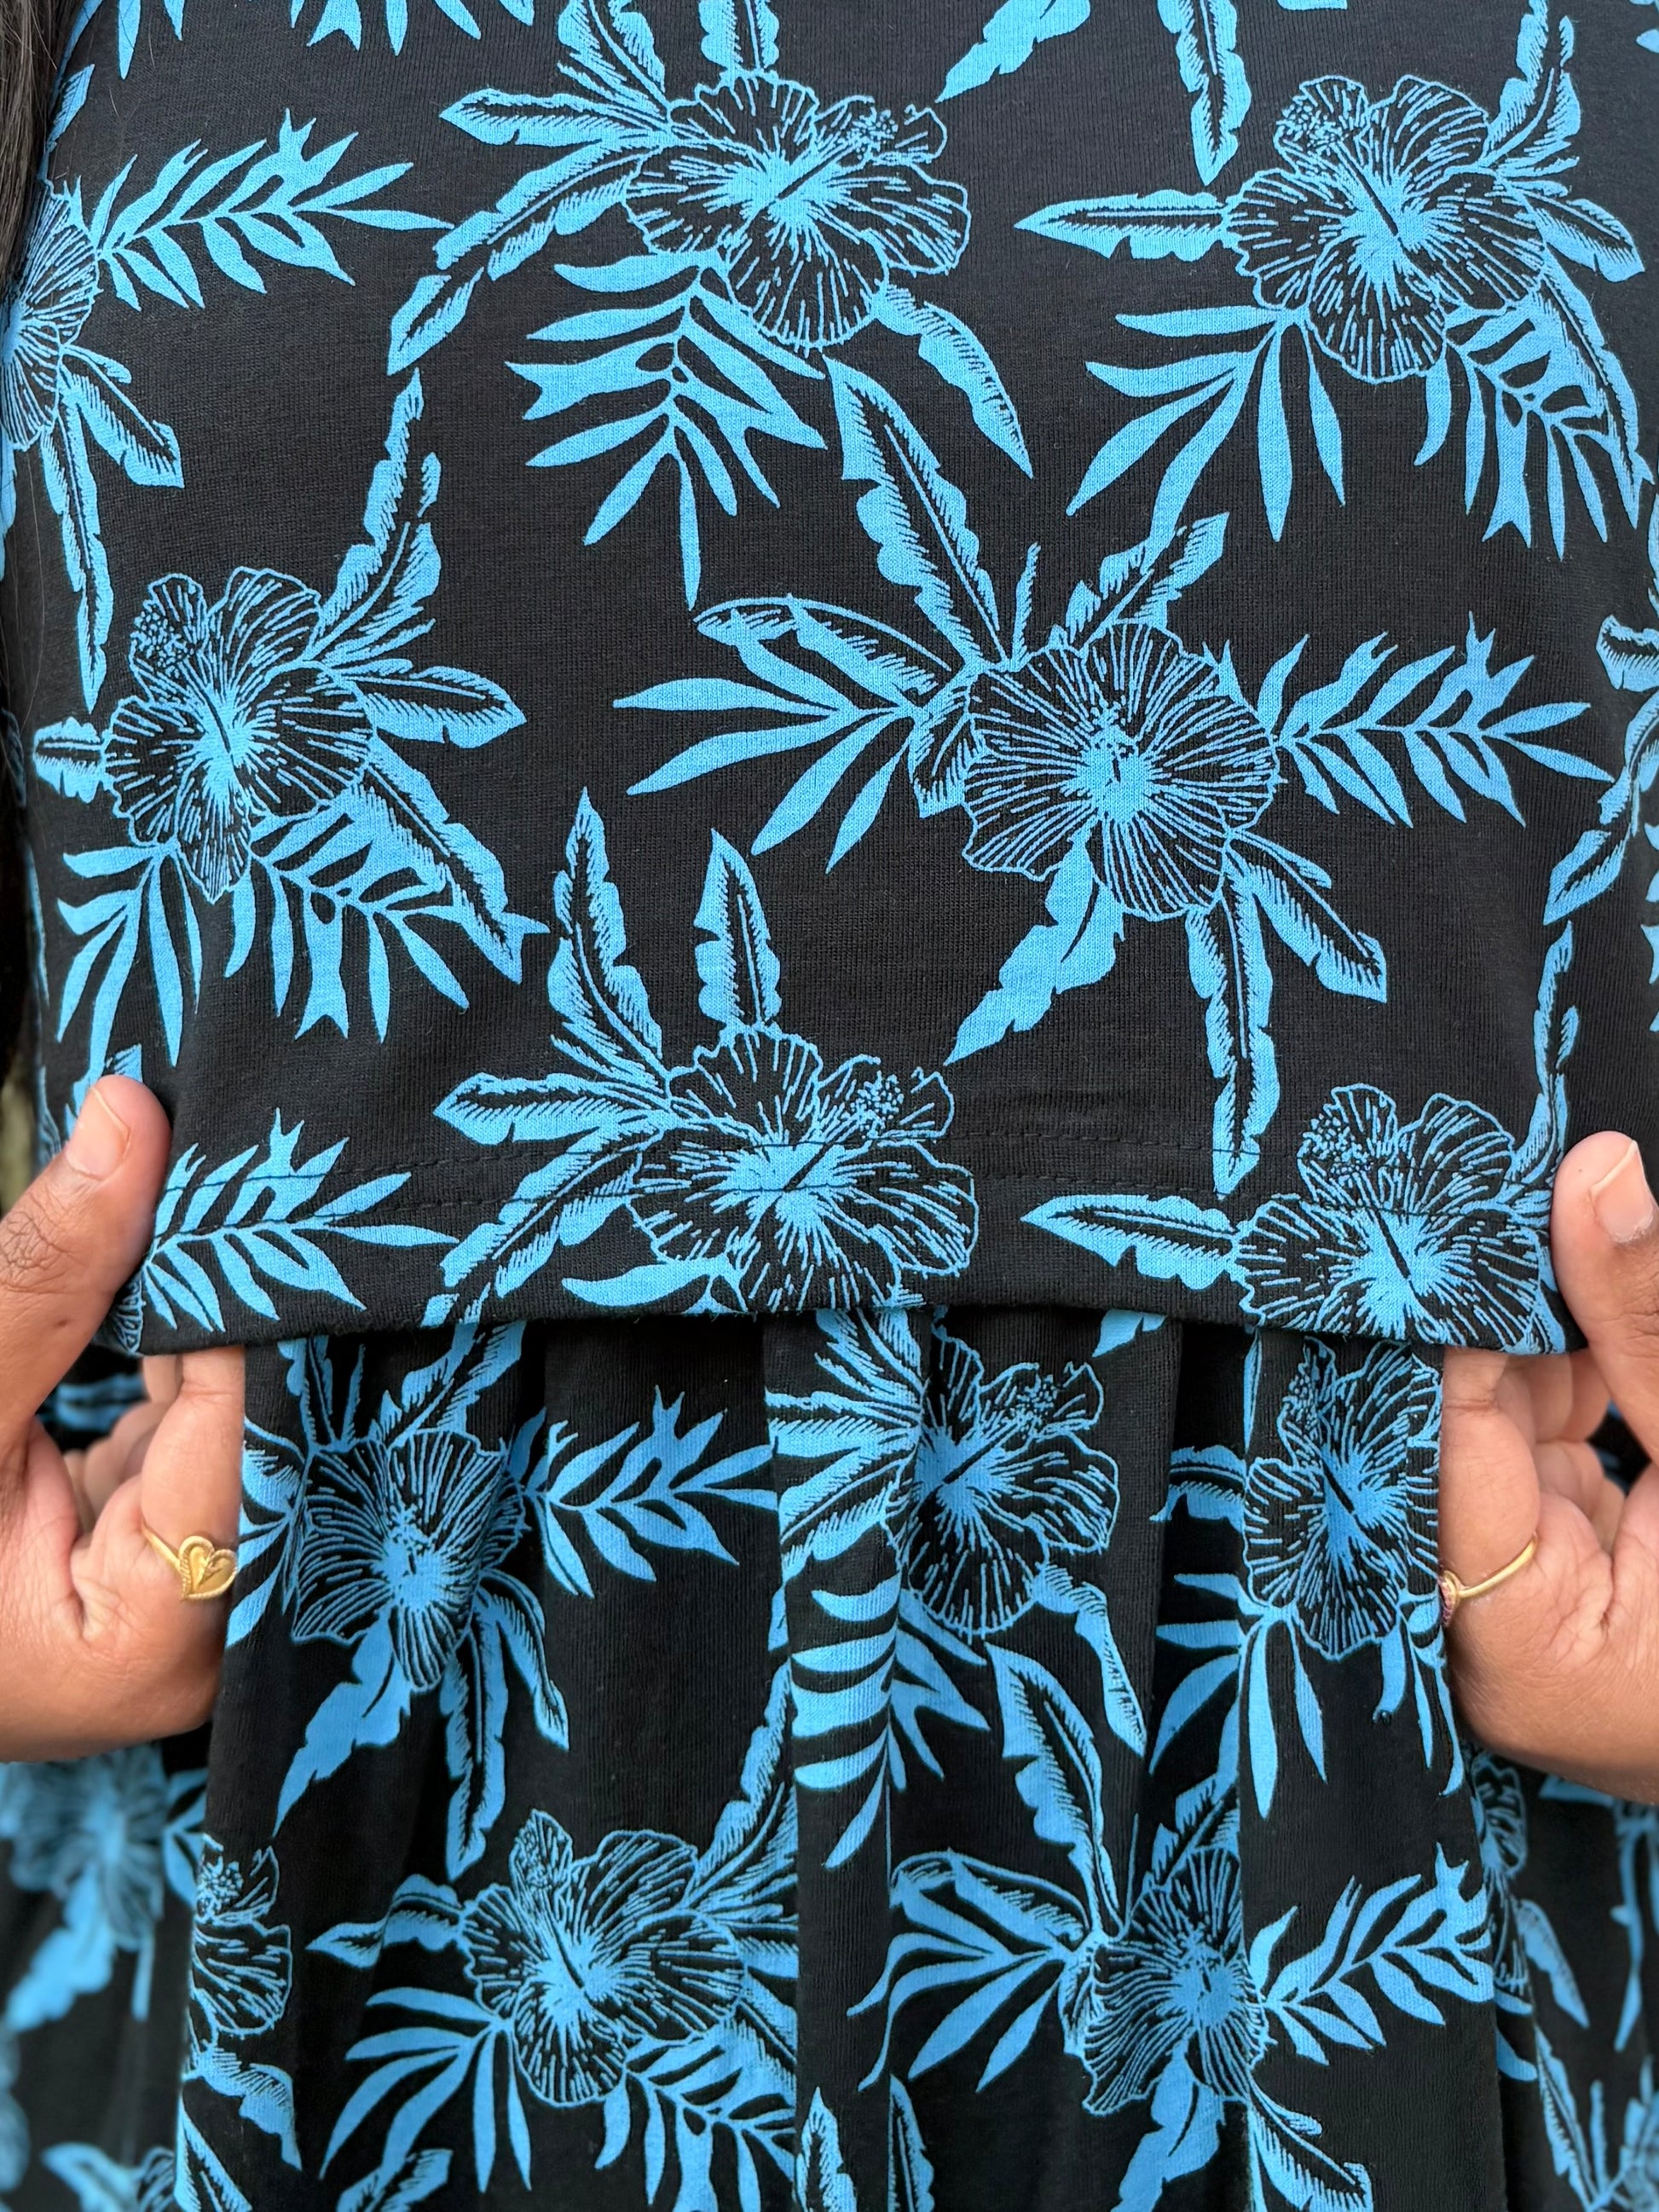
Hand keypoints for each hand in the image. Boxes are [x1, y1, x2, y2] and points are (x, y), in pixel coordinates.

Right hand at [0, 1076, 242, 1758]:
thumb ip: (44, 1280)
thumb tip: (130, 1117)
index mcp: (147, 1648)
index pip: (247, 1443)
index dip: (252, 1313)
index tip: (262, 1191)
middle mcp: (200, 1649)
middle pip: (279, 1449)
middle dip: (270, 1321)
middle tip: (288, 1185)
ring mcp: (192, 1608)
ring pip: (259, 1438)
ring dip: (247, 1334)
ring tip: (258, 1214)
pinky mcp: (168, 1559)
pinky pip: (223, 1443)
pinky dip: (210, 1364)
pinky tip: (224, 1278)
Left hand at [1440, 1131, 1658, 1801]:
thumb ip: (1648, 1328)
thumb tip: (1596, 1177)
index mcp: (1523, 1656)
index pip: (1442, 1458)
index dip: (1445, 1341)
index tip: (1450, 1231)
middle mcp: (1497, 1646)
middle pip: (1450, 1450)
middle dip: (1474, 1334)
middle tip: (1483, 1213)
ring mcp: (1532, 1606)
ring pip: (1492, 1441)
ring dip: (1519, 1345)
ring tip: (1530, 1230)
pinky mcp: (1571, 1568)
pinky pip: (1535, 1455)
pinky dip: (1556, 1382)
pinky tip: (1560, 1298)